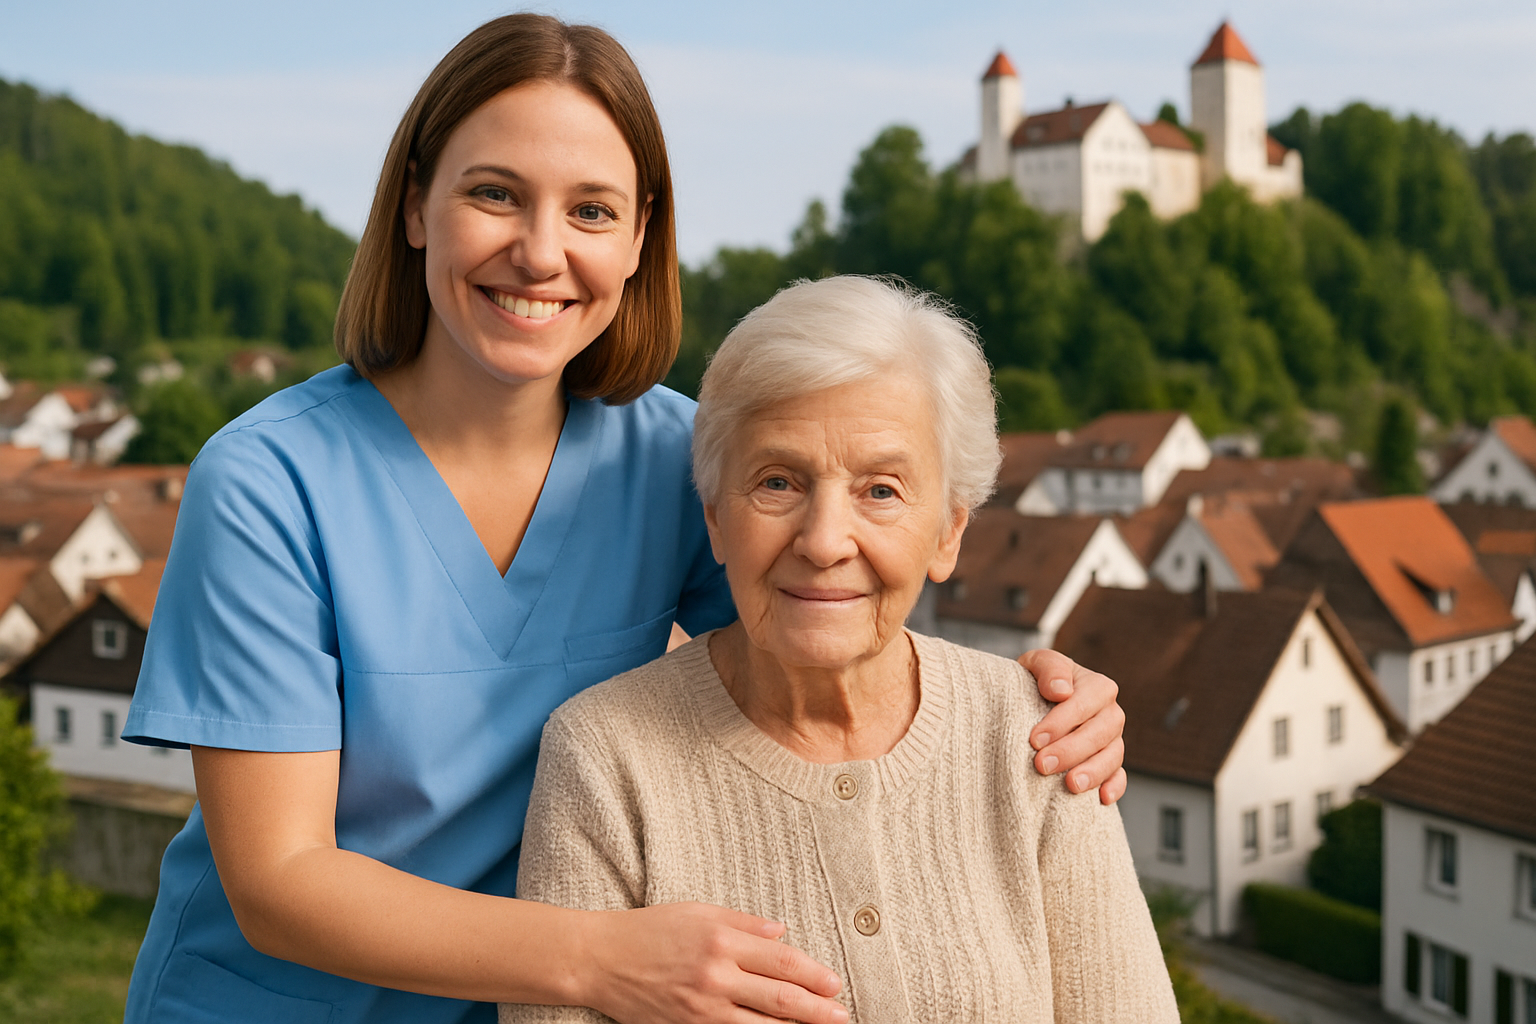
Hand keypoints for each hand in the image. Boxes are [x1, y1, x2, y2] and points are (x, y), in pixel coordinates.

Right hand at [581, 902, 847, 1023]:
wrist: (600, 959)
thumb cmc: (649, 930)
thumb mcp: (698, 912)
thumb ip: (743, 922)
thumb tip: (781, 933)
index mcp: (720, 940)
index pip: (780, 960)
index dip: (813, 974)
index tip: (835, 983)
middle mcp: (715, 976)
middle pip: (779, 997)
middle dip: (817, 1009)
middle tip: (842, 1014)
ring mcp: (701, 1008)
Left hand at [1018, 649, 1126, 805]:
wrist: (1035, 699)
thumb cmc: (1037, 681)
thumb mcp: (1037, 663)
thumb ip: (1050, 668)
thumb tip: (1061, 690)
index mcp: (1097, 686)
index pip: (1085, 703)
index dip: (1061, 722)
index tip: (1035, 739)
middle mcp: (1110, 713)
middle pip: (1101, 733)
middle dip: (1071, 750)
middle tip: (1042, 764)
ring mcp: (1113, 740)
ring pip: (1112, 756)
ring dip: (1093, 772)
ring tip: (1070, 785)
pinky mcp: (1110, 763)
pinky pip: (1119, 776)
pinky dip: (1115, 787)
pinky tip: (1102, 799)